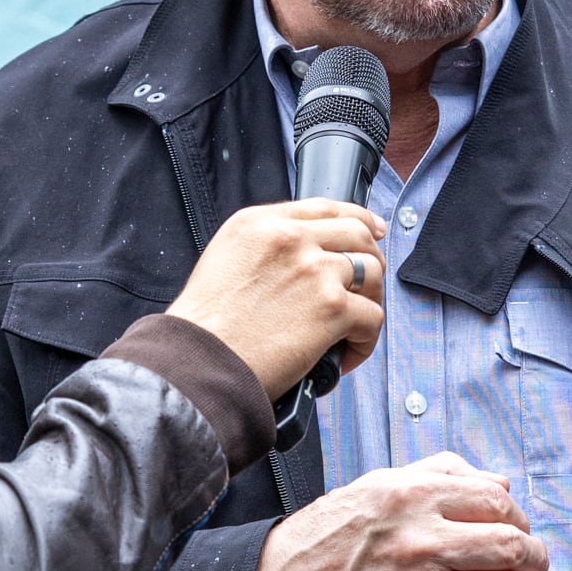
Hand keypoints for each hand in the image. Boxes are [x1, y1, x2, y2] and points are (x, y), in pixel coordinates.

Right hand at [164, 200, 387, 398]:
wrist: (198, 362)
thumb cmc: (204, 326)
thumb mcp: (225, 259)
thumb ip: (266, 248)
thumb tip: (305, 259)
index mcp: (260, 223)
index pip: (325, 208)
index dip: (358, 219)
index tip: (372, 231)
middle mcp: (291, 238)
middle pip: (357, 234)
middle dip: (371, 259)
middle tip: (368, 287)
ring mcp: (315, 270)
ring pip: (373, 273)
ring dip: (371, 301)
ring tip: (353, 328)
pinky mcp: (332, 307)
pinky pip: (373, 318)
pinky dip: (364, 341)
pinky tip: (344, 356)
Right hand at [251, 453, 559, 570]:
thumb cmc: (322, 543)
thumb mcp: (373, 487)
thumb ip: (439, 475)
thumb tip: (501, 484)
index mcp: (409, 497)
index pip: (496, 503)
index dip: (520, 519)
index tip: (521, 529)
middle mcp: (420, 542)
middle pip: (512, 546)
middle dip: (538, 557)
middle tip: (541, 563)